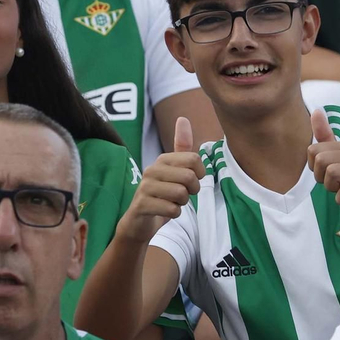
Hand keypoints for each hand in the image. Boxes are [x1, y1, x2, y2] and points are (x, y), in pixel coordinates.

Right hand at [115, 117, 204, 242]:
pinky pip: (172, 209)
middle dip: (192, 191)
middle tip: (181, 195)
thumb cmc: (161, 195)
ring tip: (171, 203)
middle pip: (190, 177)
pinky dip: (174, 214)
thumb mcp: (173, 170)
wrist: (139, 222)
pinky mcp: (142, 204)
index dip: (199, 174)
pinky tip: (164, 212)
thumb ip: (181, 147)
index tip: (190, 181)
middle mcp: (152, 170)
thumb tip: (183, 118)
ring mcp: (145, 187)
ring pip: (181, 194)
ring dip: (182, 204)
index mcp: (162, 160)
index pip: (194, 158)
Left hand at [308, 107, 339, 228]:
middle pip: (320, 160)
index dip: (314, 168)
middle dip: (321, 178)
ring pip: (331, 173)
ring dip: (332, 188)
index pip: (313, 150)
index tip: (328, 175)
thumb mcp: (338, 161)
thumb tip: (316, 111)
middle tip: (336, 184)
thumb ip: (326, 139)